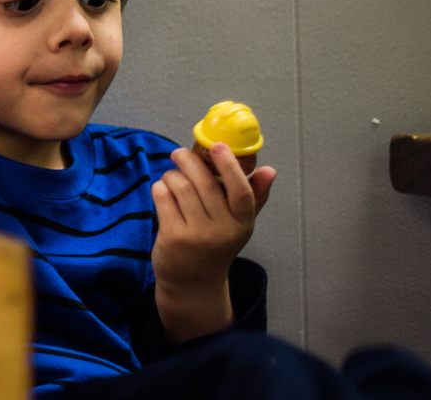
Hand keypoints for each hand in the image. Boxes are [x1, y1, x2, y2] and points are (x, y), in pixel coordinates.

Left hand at [152, 143, 276, 339]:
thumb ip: (254, 196)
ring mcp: (197, 235)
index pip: (241, 191)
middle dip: (188, 161)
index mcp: (242, 222)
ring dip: (172, 175)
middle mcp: (222, 230)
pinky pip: (163, 197)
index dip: (230, 166)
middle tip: (180, 154)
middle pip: (204, 182)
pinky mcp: (173, 238)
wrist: (194, 284)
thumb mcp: (239, 224)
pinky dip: (160, 187)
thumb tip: (270, 170)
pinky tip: (163, 192)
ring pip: (180, 186)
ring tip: (172, 177)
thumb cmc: (216, 245)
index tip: (218, 146)